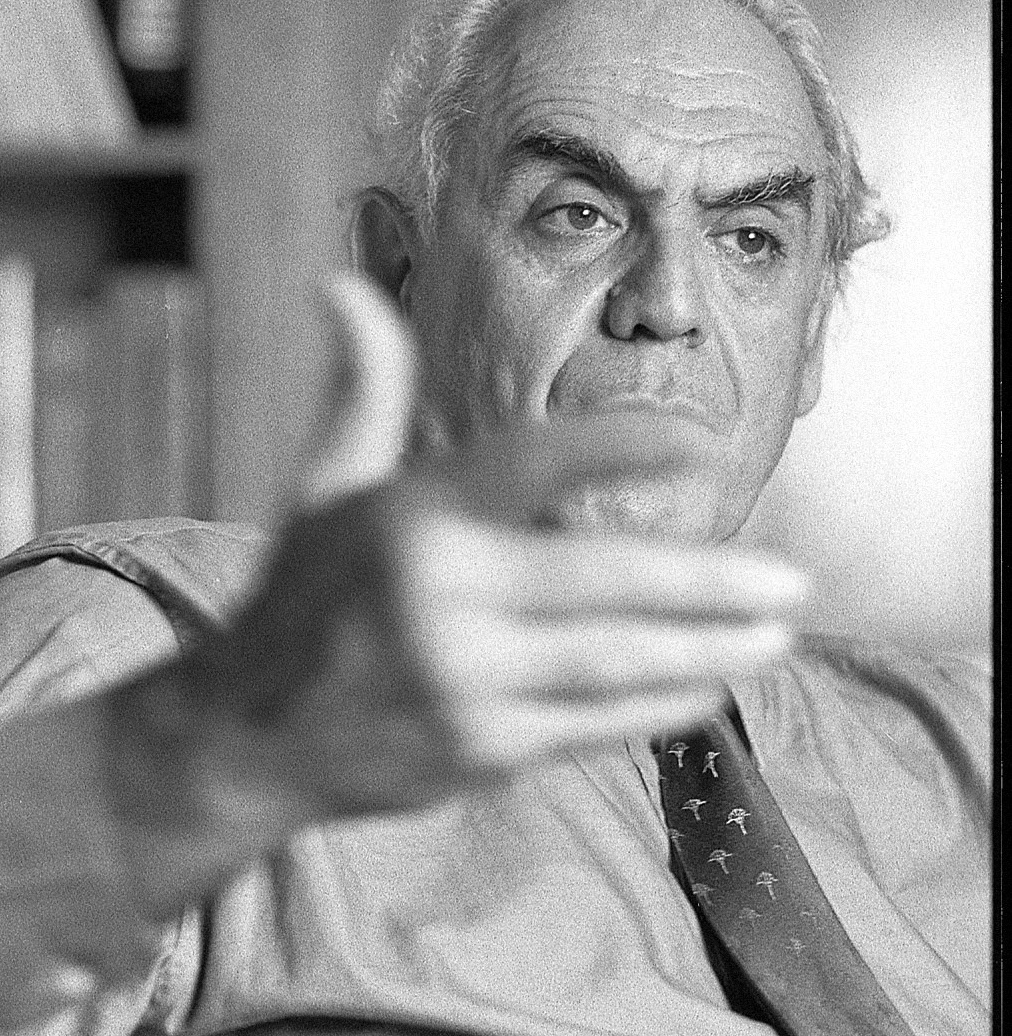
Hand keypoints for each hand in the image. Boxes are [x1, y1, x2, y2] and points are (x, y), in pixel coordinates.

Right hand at [181, 274, 807, 817]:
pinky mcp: (479, 752)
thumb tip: (340, 283)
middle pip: (603, 583)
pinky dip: (659, 707)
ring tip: (776, 635)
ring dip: (707, 649)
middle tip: (792, 580)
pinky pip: (592, 726)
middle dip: (710, 583)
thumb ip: (361, 392)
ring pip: (613, 664)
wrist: (244, 740)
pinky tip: (710, 687)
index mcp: (410, 519)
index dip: (628, 445)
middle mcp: (440, 599)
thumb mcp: (320, 490)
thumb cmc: (297, 604)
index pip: (537, 464)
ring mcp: (463, 683)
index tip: (705, 441)